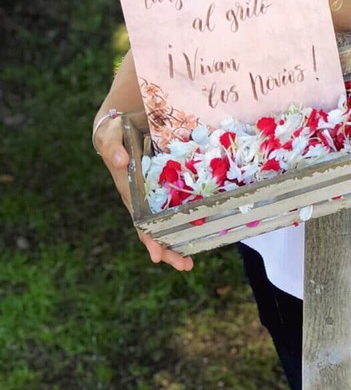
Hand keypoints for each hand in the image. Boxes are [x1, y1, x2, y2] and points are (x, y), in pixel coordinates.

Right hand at [93, 114, 193, 271]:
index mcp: (130, 191)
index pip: (140, 220)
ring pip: (166, 222)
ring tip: (190, 262)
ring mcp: (155, 193)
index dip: (149, 238)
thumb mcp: (110, 135)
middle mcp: (142, 198)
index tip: (157, 255)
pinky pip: (176, 205)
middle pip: (154, 230)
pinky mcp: (167, 184)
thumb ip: (112, 147)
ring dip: (177, 241)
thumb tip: (121, 162)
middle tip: (185, 266)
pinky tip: (201, 230)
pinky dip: (187, 218)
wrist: (123, 123)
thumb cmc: (114, 133)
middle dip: (167, 249)